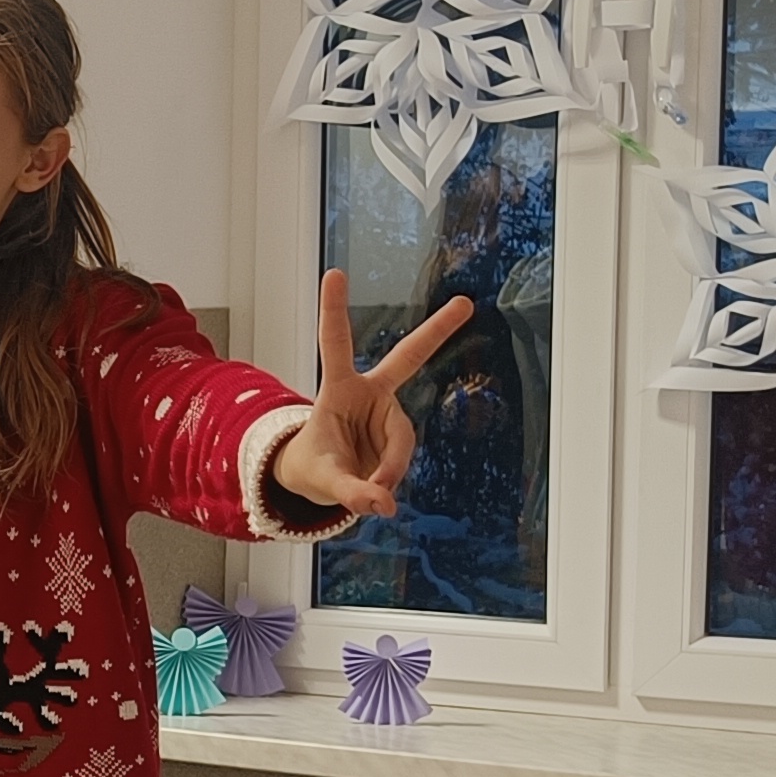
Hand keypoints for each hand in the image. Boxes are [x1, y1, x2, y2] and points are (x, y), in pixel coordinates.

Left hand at [270, 270, 474, 517]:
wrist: (318, 480)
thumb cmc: (310, 467)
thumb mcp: (319, 480)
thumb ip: (349, 492)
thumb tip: (385, 504)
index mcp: (337, 389)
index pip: (335, 344)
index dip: (334, 310)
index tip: (334, 273)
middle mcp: (369, 394)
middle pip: (408, 358)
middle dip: (437, 331)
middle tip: (466, 303)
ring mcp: (388, 415)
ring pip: (400, 445)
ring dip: (386, 472)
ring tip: (366, 491)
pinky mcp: (398, 437)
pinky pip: (401, 462)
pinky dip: (389, 481)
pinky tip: (376, 491)